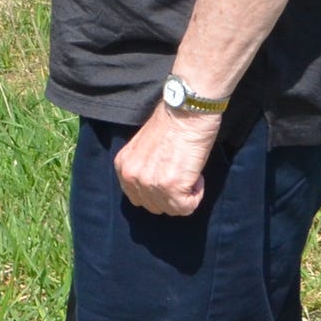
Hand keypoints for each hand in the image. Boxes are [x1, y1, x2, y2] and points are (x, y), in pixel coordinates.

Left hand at [113, 102, 222, 216]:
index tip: (171, 174)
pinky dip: (197, 194)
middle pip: (155, 206)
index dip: (159, 190)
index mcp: (123, 166)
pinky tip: (196, 175)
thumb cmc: (172, 123)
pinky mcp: (171, 186)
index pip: (139, 198)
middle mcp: (132, 176)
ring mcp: (150, 182)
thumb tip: (154, 188)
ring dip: (186, 194)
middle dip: (172, 195)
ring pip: (172, 209)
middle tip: (182, 172)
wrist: (186, 110)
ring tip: (189, 171)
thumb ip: (143, 168)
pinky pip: (187, 207)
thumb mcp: (144, 148)